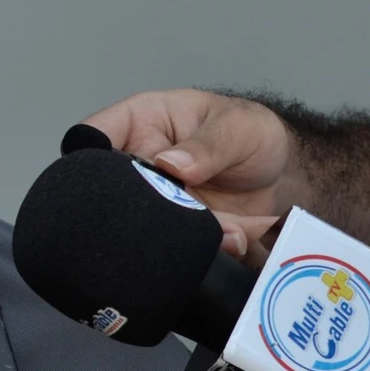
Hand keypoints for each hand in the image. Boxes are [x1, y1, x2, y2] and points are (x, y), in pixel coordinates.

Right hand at [78, 90, 290, 259]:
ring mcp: (154, 201)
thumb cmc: (249, 132)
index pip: (93, 136)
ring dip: (194, 233)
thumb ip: (208, 146)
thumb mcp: (236, 127)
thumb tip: (172, 163)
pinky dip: (212, 246)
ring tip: (234, 229)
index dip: (88, 160)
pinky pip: (180, 247)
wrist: (280, 173)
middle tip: (191, 210)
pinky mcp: (174, 231)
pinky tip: (238, 235)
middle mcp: (137, 163)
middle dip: (152, 210)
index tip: (114, 180)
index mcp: (139, 123)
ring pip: (151, 227)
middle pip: (113, 193)